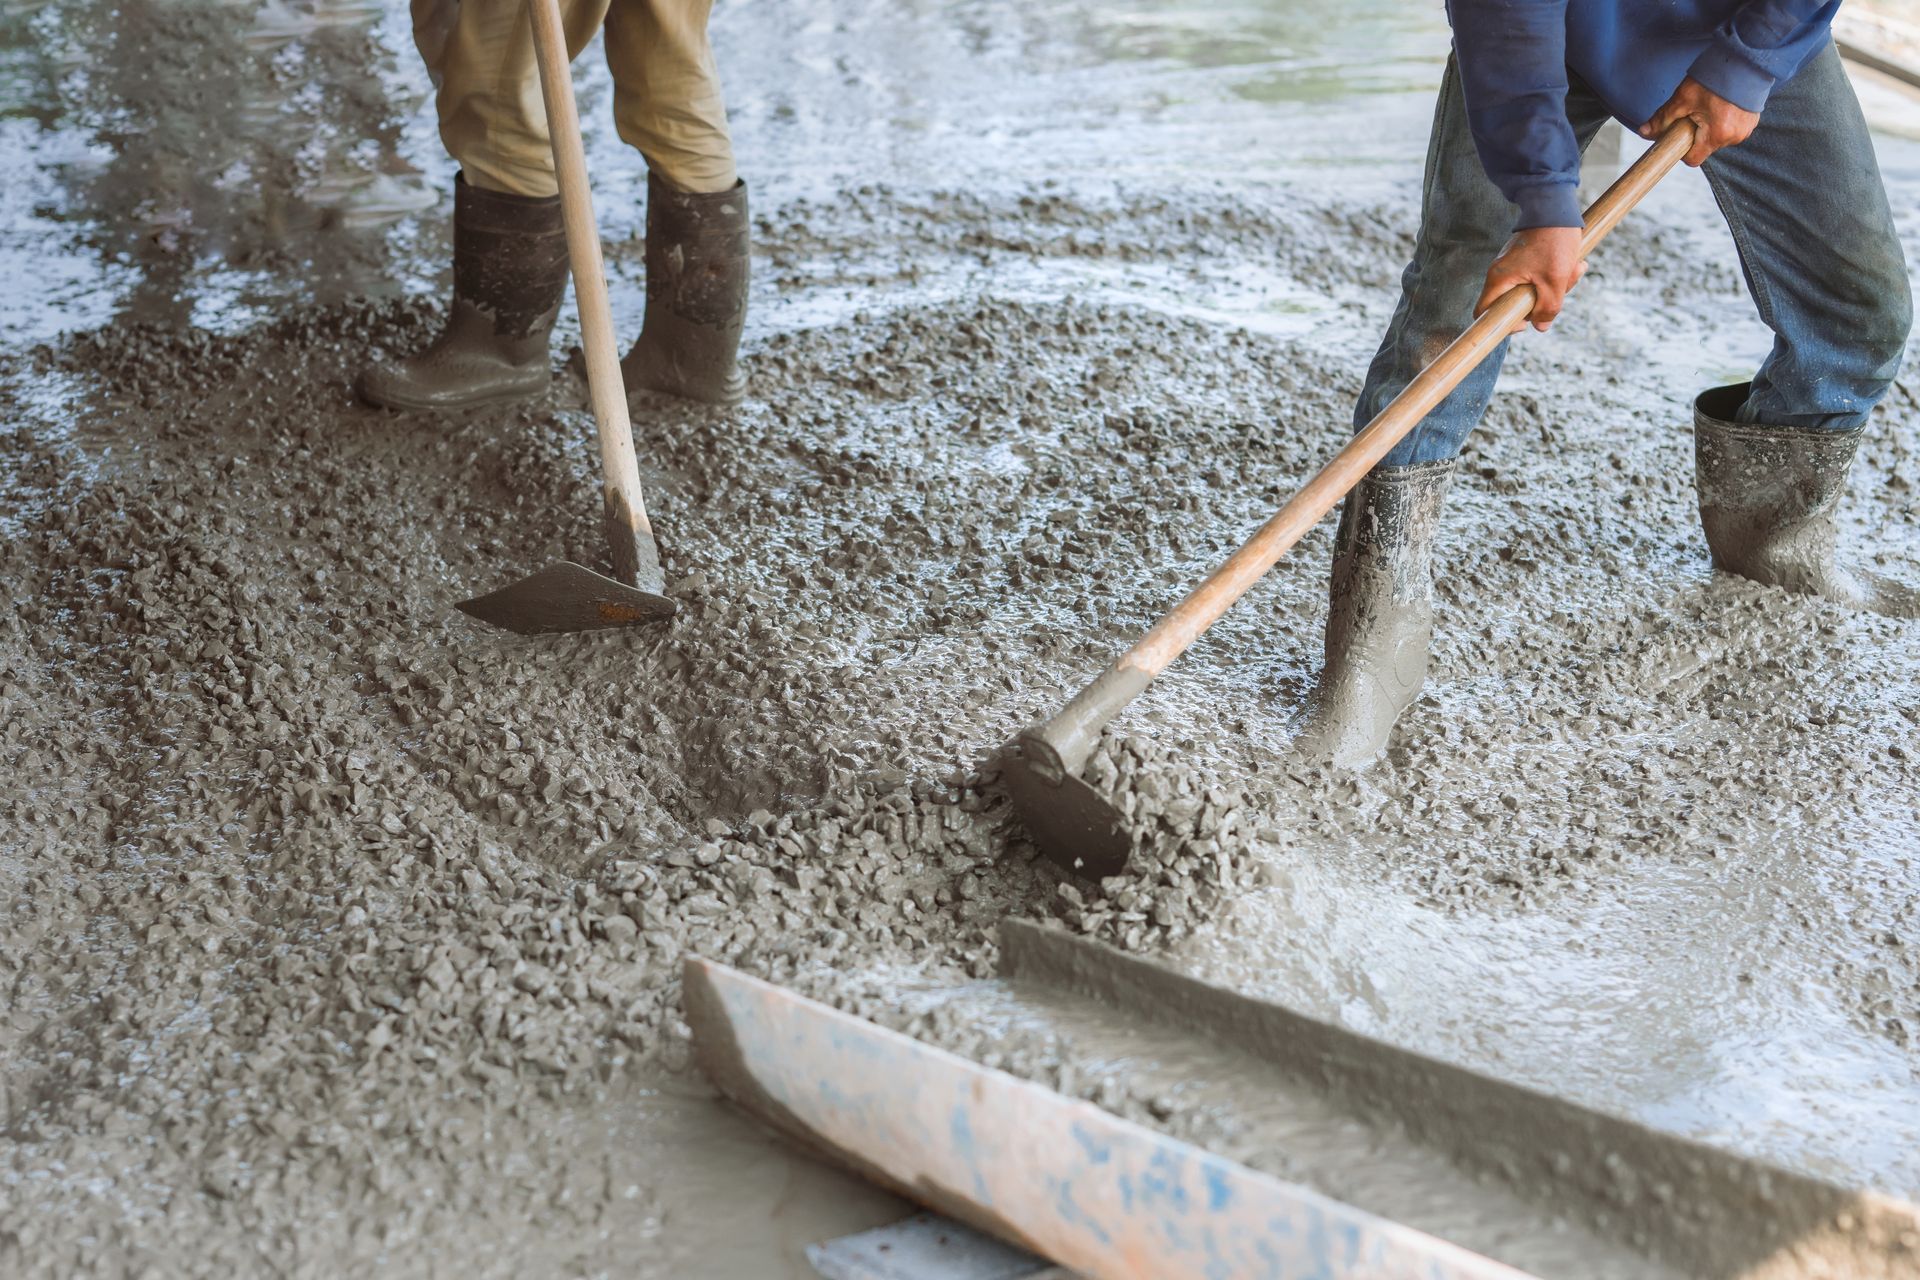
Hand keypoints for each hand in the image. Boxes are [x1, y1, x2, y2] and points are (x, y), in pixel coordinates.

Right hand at [1477, 226, 1585, 332]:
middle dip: (1541, 302)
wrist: (1556, 206)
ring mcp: (1512, 265)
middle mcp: (1501, 273)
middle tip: (1560, 291)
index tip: (1526, 320)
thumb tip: (1541, 326)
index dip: (1503, 323)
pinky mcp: (1525, 258)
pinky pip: (1538, 275)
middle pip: (1514, 303)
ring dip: (1555, 286)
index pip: (1484, 312)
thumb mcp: (1555, 280)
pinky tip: (1573, 263)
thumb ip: (1547, 308)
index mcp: (1499, 279)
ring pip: (1531, 289)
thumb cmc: (1553, 242)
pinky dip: (1555, 274)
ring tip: (1574, 270)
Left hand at [1640, 77, 1758, 165]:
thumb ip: (1662, 119)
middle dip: (1695, 133)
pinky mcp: (1752, 121)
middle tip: (1694, 111)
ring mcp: (1746, 129)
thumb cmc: (1715, 78)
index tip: (1678, 133)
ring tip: (1710, 104)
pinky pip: (1730, 128)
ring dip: (1709, 126)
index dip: (1681, 149)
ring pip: (1717, 137)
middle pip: (1704, 147)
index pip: (1692, 159)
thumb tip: (1644, 132)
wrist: (1745, 58)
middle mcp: (1735, 137)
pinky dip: (1722, 120)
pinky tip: (1721, 103)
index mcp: (1718, 135)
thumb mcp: (1683, 99)